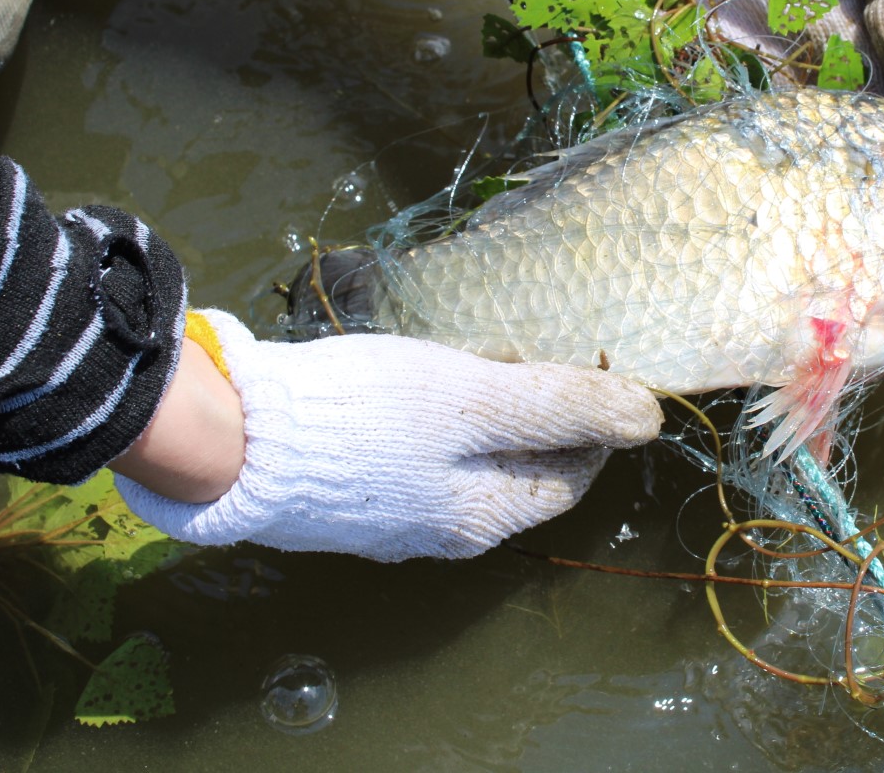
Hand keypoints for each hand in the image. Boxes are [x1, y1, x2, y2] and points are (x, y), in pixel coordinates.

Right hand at [114, 309, 661, 560]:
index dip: (593, 422)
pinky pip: (416, 455)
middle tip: (534, 352)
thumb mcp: (473, 399)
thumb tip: (649, 419)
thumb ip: (560, 406)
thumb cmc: (363, 416)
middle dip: (537, 416)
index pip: (570, 475)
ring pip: (465, 462)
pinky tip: (418, 383)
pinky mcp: (349, 493)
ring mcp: (392, 518)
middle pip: (519, 471)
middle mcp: (442, 532)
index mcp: (483, 518)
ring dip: (485, 414)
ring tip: (479, 358)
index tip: (594, 364)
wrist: (233, 439)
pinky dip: (434, 419)